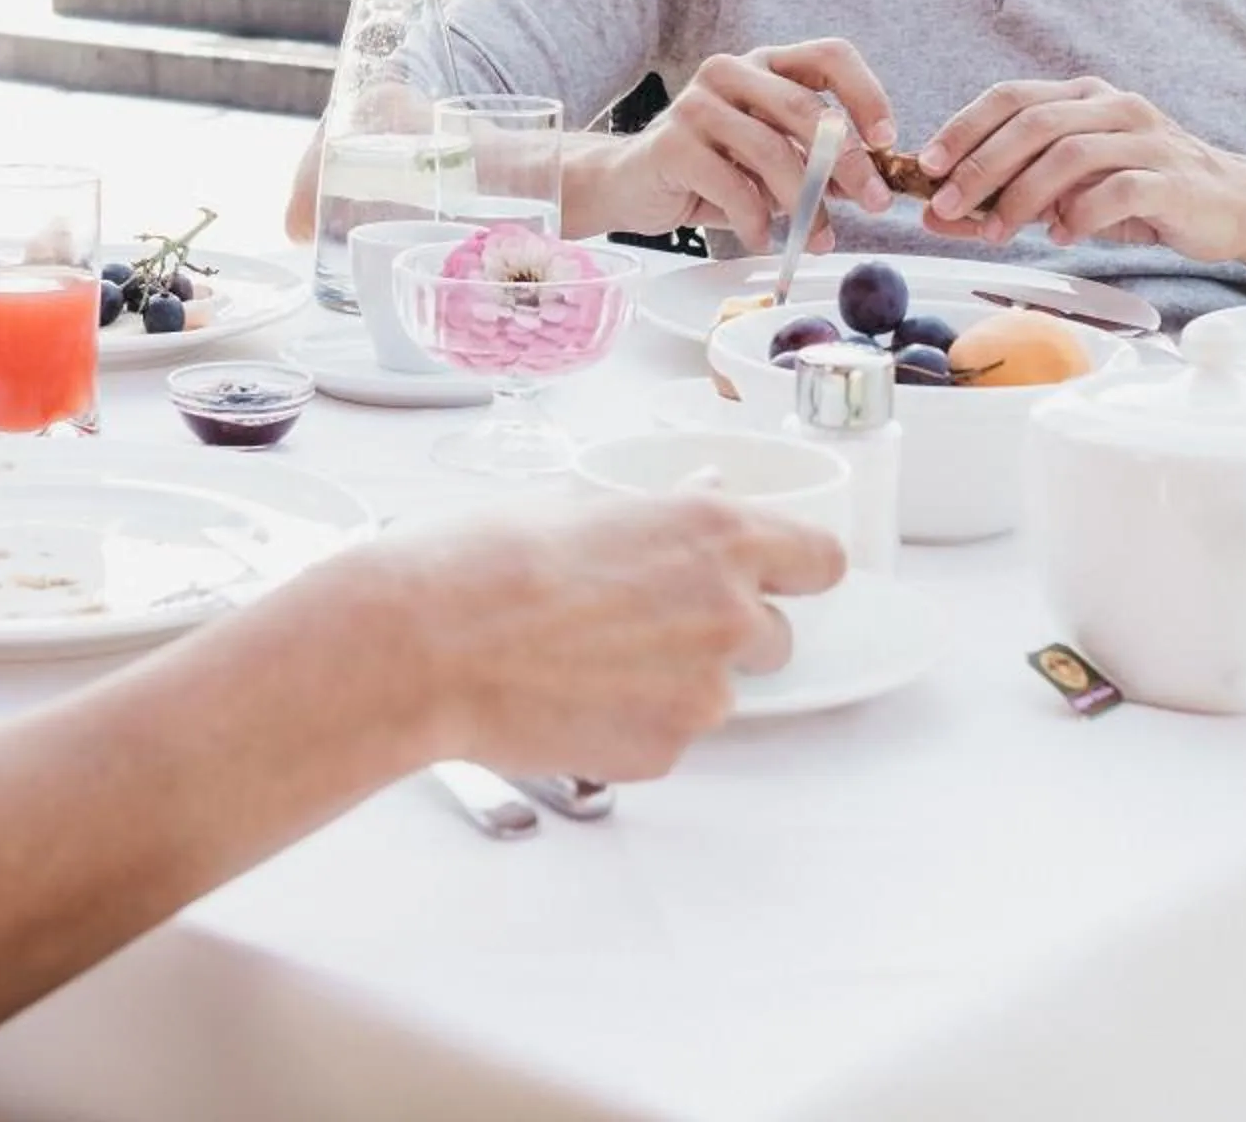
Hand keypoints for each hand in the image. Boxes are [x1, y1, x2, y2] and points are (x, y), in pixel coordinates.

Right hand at [370, 494, 844, 781]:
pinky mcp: (665, 753)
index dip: (798, 569)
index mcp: (715, 535)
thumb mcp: (579, 501)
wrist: (423, 644)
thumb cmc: (482, 560)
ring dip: (678, 683)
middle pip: (778, 636)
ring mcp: (703, 693)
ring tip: (590, 664)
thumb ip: (661, 512)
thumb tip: (700, 494)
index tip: (776, 574)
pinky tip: (569, 700)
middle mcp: (728, 614)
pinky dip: (634, 725)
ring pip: (720, 694)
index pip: (822, 559)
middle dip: (729, 634)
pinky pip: (670, 738)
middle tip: (651, 624)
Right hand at [603, 39, 897, 248]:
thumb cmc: (709, 169)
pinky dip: (756, 222)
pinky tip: (762, 240)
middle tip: (874, 203)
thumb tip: (871, 184)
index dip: (866, 93)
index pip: (829, 56)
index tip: (887, 139)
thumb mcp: (772, 161)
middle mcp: (732, 71)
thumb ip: (816, 164)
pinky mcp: (672, 143)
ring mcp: (698, 103)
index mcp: (765, 64)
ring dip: (805, 205)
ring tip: (819, 239)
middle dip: (847, 162)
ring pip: (771, 151)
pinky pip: (732, 186)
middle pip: (806, 109)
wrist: (630, 183)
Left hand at [916, 76, 1245, 260]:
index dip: (964, 127)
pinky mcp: (1174, 179)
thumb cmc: (1139, 192)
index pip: (1011, 97)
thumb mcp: (1066, 190)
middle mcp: (1113, 107)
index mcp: (1083, 97)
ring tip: (997, 232)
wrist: (1231, 204)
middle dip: (982, 166)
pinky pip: (1119, 190)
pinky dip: (1082, 214)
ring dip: (1023, 195)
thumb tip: (935, 213)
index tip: (929, 164)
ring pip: (1071, 154)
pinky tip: (1062, 235)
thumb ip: (1004, 196)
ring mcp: (1147, 139)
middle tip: (949, 206)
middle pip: (1034, 123)